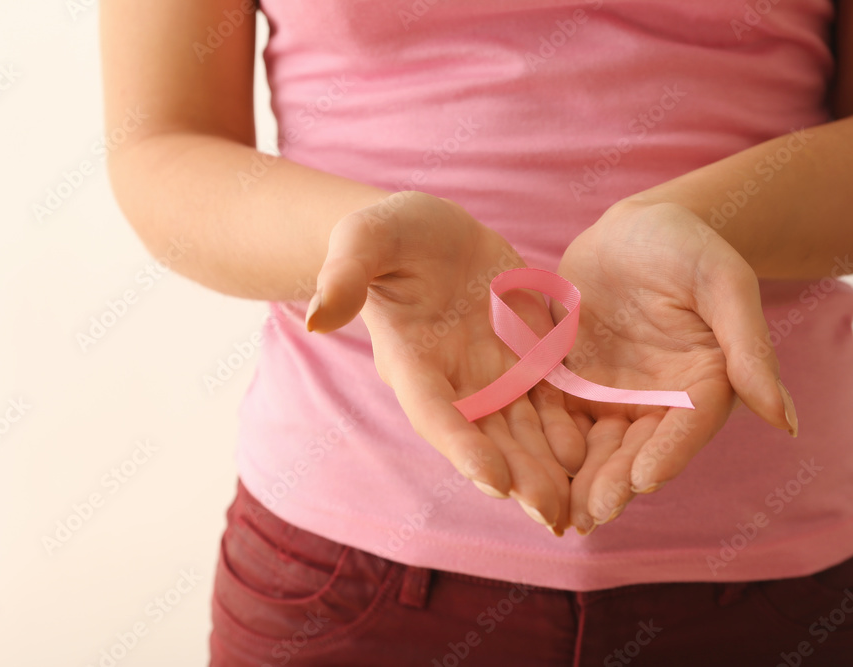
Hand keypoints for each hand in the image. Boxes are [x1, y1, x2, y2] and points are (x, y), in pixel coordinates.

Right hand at [305, 191, 583, 531]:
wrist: (429, 234)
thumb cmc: (390, 235)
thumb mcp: (365, 239)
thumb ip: (345, 274)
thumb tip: (317, 319)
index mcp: (410, 359)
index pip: (434, 410)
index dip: (461, 444)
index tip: (492, 479)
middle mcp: (452, 379)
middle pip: (485, 436)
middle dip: (516, 475)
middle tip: (549, 514)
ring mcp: (491, 372)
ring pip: (522, 429)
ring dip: (546, 469)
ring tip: (577, 507)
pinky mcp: (525, 356)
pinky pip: (550, 400)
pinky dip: (567, 429)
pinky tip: (593, 457)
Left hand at [552, 200, 797, 534]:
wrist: (632, 230)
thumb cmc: (687, 247)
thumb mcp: (723, 284)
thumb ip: (749, 348)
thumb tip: (786, 421)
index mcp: (702, 383)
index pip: (685, 427)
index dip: (666, 454)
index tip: (643, 480)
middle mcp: (656, 399)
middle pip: (635, 448)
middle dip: (613, 481)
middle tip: (589, 512)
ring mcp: (611, 393)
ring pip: (593, 444)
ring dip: (576, 477)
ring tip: (556, 508)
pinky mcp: (572, 382)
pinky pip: (556, 415)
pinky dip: (544, 440)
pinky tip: (525, 463)